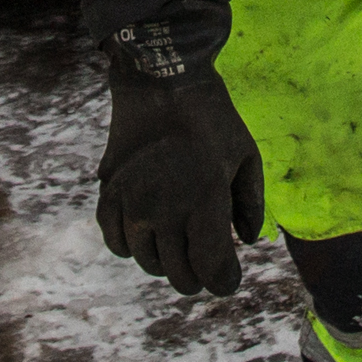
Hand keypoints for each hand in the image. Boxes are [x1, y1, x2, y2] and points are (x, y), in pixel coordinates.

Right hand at [97, 64, 264, 294]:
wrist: (161, 79)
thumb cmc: (213, 119)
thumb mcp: (247, 156)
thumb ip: (251, 204)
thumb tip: (246, 242)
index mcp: (206, 200)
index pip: (213, 270)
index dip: (225, 282)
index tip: (229, 279)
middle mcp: (166, 208)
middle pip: (180, 274)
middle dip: (199, 278)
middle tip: (206, 268)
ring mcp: (133, 202)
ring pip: (148, 262)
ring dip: (167, 263)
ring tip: (179, 248)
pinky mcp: (110, 193)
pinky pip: (116, 242)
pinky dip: (132, 248)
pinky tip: (149, 235)